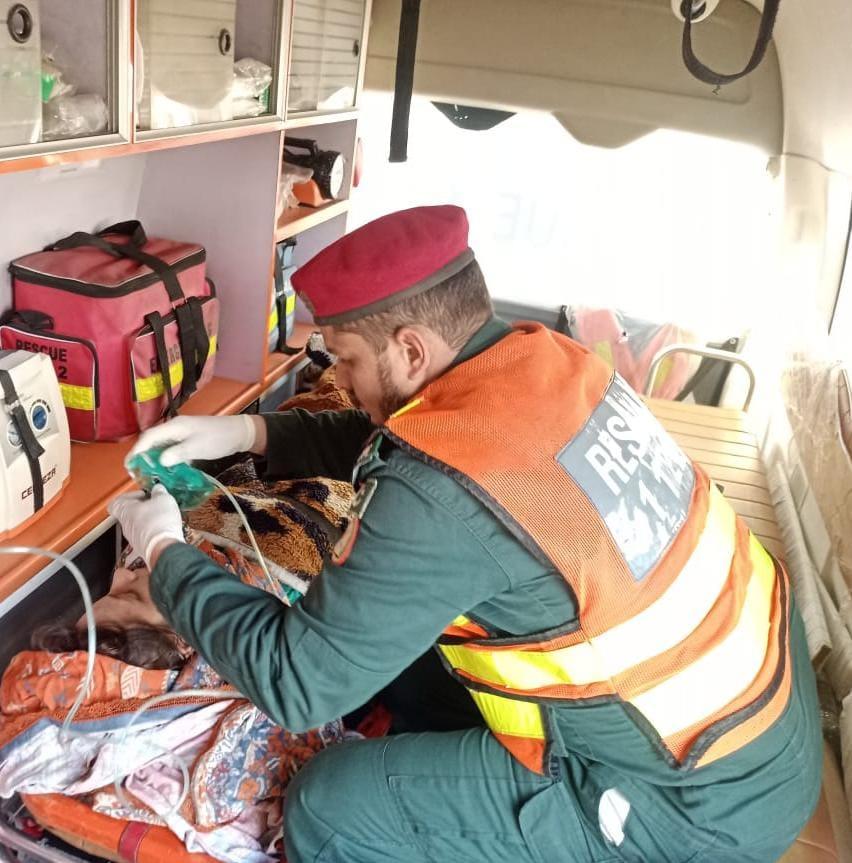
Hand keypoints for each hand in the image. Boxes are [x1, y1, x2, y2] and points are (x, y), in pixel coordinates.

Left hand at [109, 484, 184, 567]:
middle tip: (155, 502)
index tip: (142, 493)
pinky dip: (154, 530)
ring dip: (149, 518)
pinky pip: (146, 535)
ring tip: (163, 515)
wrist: (163, 547)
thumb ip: (159, 492)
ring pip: (137, 525)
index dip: (129, 496)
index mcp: (125, 510)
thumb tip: (159, 489)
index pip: (116, 502)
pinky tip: (165, 527)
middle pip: (129, 513)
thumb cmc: (159, 523)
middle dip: (143, 506)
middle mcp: (126, 525)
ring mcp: (133, 538)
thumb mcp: (163, 498)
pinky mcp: (143, 547)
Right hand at [125, 414, 261, 468]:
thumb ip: (177, 454)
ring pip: (161, 445)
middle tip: (136, 473)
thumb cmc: (218, 439)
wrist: (239, 433)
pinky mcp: (188, 439)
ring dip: (153, 458)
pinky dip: (165, 459)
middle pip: (151, 441)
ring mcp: (181, 433)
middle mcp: (174, 428)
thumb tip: (160, 461)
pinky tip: (165, 470)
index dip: (136, 451)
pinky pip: (171, 448)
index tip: (129, 466)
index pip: (148, 437)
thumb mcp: (197, 447)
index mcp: (174, 426)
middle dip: (142, 456)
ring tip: (147, 474)